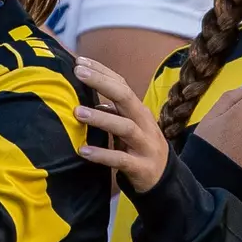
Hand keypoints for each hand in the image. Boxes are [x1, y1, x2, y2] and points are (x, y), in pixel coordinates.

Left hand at [74, 56, 172, 192]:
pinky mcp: (141, 167)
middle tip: (77, 73)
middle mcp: (144, 124)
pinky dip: (102, 154)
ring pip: (125, 127)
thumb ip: (114, 113)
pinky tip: (83, 151)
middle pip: (126, 97)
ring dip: (101, 118)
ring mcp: (145, 145)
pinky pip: (120, 159)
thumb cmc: (140, 148)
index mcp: (139, 111)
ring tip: (77, 112)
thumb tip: (91, 99)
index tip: (79, 61)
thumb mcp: (129, 127)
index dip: (101, 71)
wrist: (164, 180)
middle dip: (101, 83)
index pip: (121, 84)